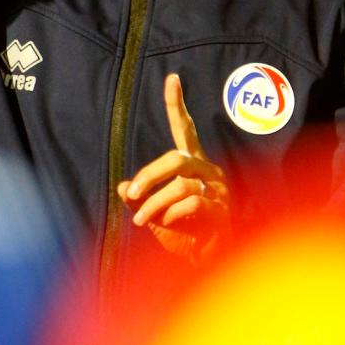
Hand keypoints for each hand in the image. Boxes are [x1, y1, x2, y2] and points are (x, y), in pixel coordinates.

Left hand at [117, 72, 229, 265]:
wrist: (202, 265)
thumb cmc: (180, 234)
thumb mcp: (152, 212)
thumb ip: (138, 198)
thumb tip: (121, 187)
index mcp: (192, 164)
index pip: (185, 128)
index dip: (177, 104)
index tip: (172, 78)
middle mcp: (208, 171)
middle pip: (176, 158)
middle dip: (148, 175)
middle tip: (129, 194)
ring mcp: (218, 191)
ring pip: (181, 185)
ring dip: (154, 204)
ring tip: (141, 220)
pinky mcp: (223, 212)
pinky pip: (193, 205)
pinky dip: (172, 215)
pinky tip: (165, 226)